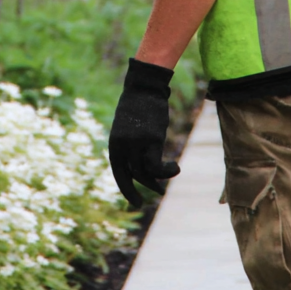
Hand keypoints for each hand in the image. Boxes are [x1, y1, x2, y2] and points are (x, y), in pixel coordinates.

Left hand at [109, 58, 180, 207]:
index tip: (135, 202)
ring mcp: (136, 143)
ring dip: (157, 181)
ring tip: (171, 174)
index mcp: (114, 144)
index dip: (127, 188)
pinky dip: (166, 171)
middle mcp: (122, 146)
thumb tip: (137, 165)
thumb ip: (129, 146)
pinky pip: (156, 165)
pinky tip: (176, 168)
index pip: (119, 172)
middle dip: (140, 190)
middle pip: (132, 176)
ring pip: (145, 173)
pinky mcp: (151, 139)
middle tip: (153, 196)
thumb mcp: (127, 128)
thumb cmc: (137, 106)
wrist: (144, 87)